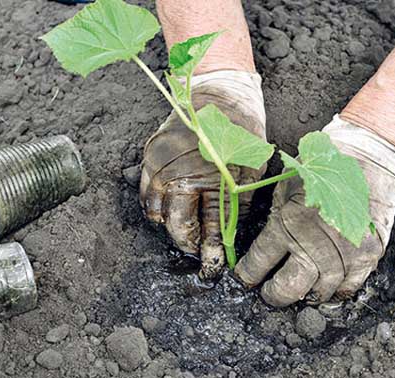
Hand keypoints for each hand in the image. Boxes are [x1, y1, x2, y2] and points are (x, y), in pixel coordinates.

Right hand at [140, 71, 265, 278]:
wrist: (219, 93)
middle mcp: (178, 175)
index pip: (207, 228)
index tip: (213, 267)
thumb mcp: (249, 169)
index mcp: (207, 178)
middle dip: (187, 244)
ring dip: (170, 226)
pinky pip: (144, 193)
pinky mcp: (149, 156)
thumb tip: (228, 237)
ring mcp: (159, 165)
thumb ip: (237, 205)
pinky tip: (170, 208)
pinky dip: (156, 206)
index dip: (210, 252)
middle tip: (199, 251)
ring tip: (186, 229)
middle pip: (176, 225)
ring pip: (156, 213)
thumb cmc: (241, 130)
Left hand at [235, 115, 394, 306]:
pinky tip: (328, 288)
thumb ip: (274, 217)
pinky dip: (337, 292)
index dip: (248, 276)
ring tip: (300, 292)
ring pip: (320, 292)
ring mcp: (344, 251)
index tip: (246, 280)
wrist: (367, 157)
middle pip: (289, 288)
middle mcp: (314, 241)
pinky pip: (349, 287)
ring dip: (307, 296)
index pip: (259, 263)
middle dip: (275, 295)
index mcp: (287, 222)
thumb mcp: (285, 187)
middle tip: (271, 294)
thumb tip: (261, 248)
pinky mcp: (368, 254)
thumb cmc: (321, 168)